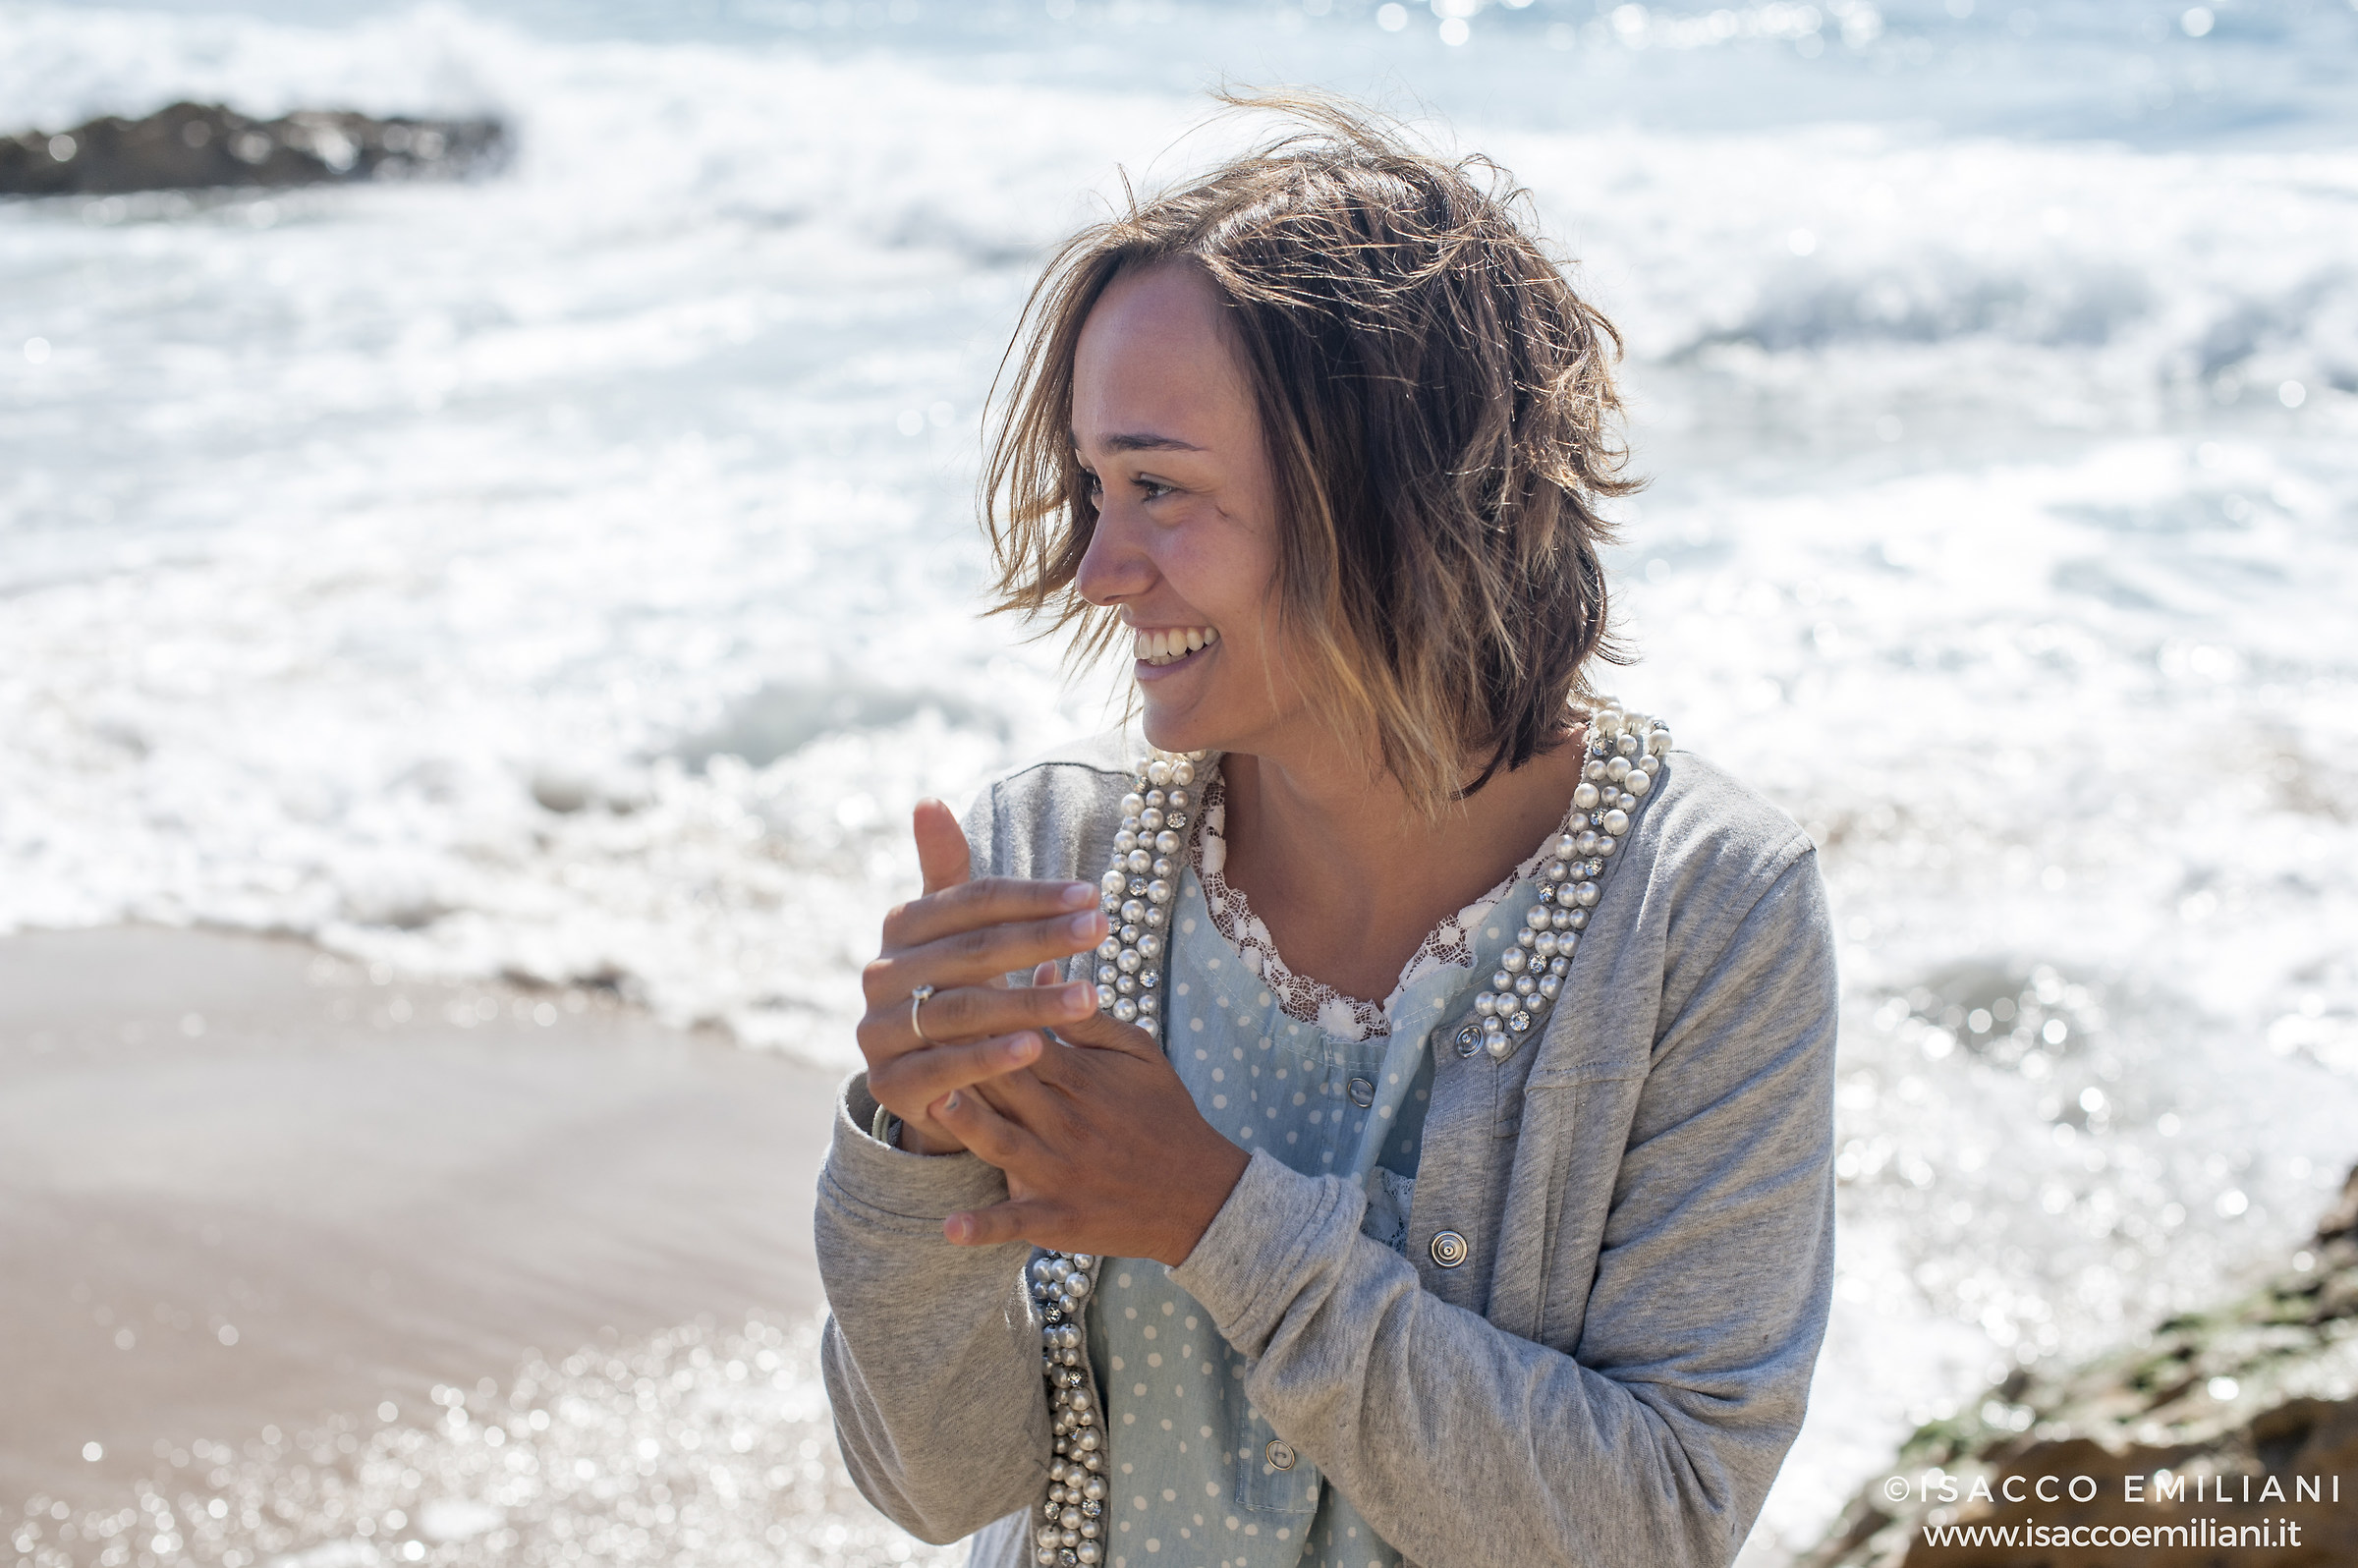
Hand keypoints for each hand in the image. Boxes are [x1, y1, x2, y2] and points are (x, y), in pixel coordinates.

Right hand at [857, 799, 1108, 1155]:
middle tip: (1101, 931)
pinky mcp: (889, 1085)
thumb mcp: (952, 929)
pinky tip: (1037, 1048)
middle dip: (1041, 940)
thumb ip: (946, 870)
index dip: (1031, 898)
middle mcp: (880, 975)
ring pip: (963, 1011)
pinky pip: (944, 1068)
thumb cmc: (952, 985)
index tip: (1090, 896)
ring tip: (1089, 998)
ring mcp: (880, 1032)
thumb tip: (928, 800)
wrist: (921, 1076)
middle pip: (972, 953)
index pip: (971, 901)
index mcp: (900, 927)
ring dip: (1029, 1003)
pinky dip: (990, 1057)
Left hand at [928, 1006, 1251, 1266]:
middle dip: (965, 1057)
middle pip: (1007, 1084)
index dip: (985, 1013)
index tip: (945, 989)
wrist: (1199, 1195)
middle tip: (921, 1030)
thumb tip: (1041, 971)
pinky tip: (950, 1228)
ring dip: (970, 1125)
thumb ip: (1086, 1019)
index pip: (1025, 1037)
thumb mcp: (1138, 1054)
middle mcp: (1066, 1123)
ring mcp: (1059, 1173)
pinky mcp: (1057, 1218)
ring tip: (934, 1103)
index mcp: (1083, 1078)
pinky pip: (1014, 1224)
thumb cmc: (1164, 1113)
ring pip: (1003, 1145)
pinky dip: (983, 1228)